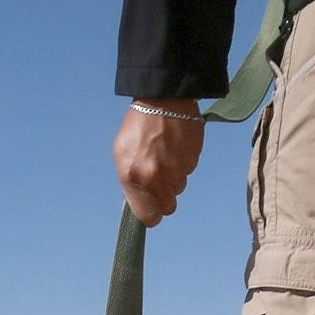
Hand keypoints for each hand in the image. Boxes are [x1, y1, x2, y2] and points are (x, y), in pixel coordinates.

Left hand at [114, 102, 203, 227]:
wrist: (164, 99)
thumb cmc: (137, 126)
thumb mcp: (121, 153)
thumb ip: (130, 181)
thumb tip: (141, 200)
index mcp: (134, 177)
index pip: (149, 216)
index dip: (150, 215)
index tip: (150, 207)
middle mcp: (157, 178)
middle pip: (168, 207)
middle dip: (163, 197)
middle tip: (157, 179)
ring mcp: (178, 170)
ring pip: (178, 189)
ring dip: (172, 179)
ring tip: (164, 156)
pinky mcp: (193, 160)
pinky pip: (187, 172)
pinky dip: (182, 164)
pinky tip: (174, 148)